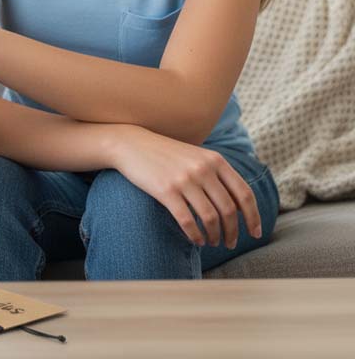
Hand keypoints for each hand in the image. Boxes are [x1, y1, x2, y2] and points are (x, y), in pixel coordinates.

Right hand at [111, 125, 261, 248]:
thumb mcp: (196, 156)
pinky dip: (196, 235)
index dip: (254, 217)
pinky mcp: (166, 190)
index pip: (244, 194)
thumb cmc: (166, 154)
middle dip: (233, 232)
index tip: (255, 233)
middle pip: (229, 210)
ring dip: (215, 236)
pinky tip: (196, 240)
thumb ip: (217, 173)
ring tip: (212, 242)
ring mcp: (185, 179)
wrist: (132, 144)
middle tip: (230, 243)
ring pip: (210, 218)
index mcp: (215, 160)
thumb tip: (240, 204)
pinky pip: (188, 221)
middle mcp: (203, 169)